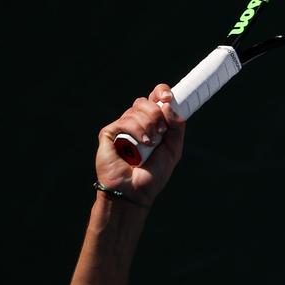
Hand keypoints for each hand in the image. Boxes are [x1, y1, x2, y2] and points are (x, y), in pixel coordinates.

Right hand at [95, 83, 186, 205]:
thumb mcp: (173, 148)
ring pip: (135, 109)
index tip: (168, 98)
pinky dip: (136, 130)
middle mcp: (135, 123)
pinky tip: (142, 143)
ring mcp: (122, 129)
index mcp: (151, 124)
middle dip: (156, 113)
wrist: (136, 192)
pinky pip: (123, 121)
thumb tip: (168, 105)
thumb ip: (176, 126)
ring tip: (150, 143)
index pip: (154, 97)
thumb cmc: (154, 174)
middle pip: (145, 101)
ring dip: (148, 125)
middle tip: (160, 132)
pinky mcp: (108, 135)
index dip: (161, 92)